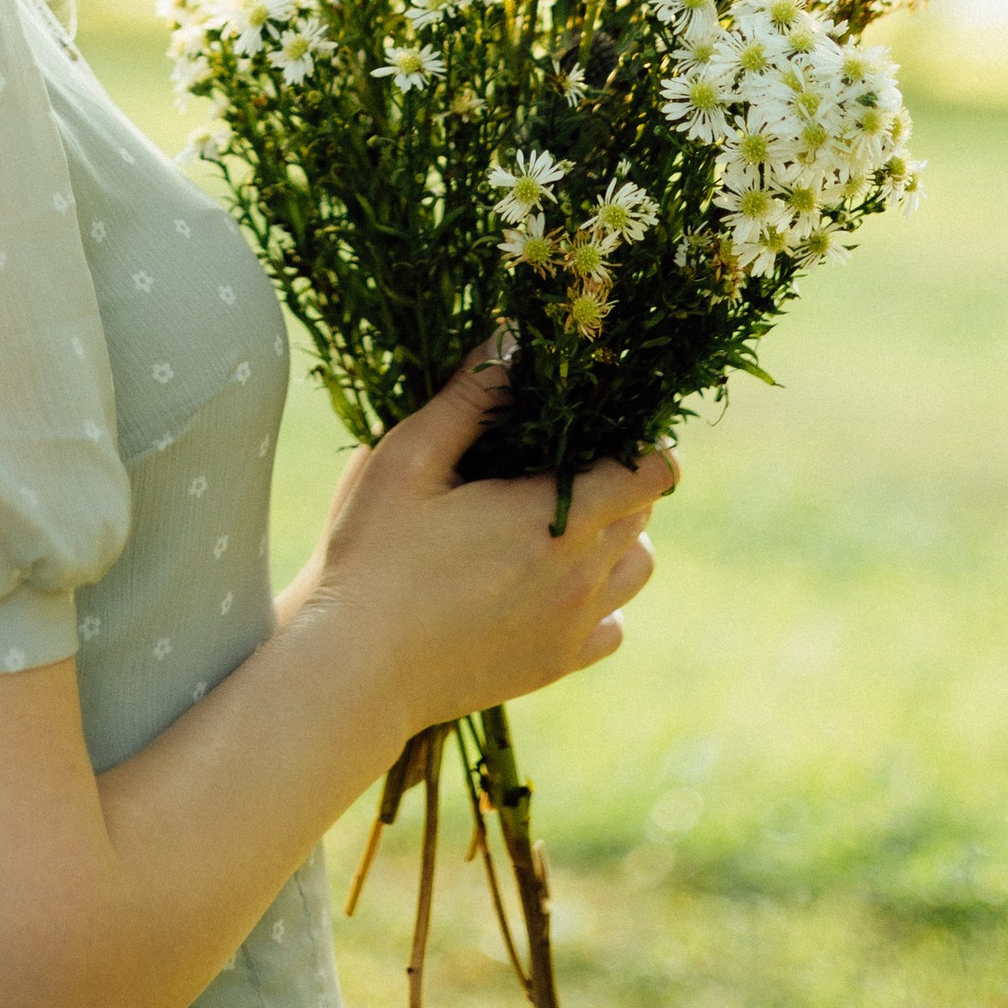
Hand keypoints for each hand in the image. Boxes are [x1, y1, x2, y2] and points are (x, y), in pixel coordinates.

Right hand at [292, 350, 674, 737]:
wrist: (356, 670)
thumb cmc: (374, 556)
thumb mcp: (408, 458)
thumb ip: (469, 398)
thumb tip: (512, 338)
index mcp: (555, 519)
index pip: (650, 471)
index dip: (640, 440)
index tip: (603, 423)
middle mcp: (581, 577)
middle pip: (643, 514)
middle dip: (617, 479)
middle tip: (560, 460)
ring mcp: (572, 627)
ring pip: (637, 569)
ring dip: (615, 538)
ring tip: (561, 521)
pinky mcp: (554, 666)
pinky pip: (612, 626)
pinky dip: (598, 600)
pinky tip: (551, 583)